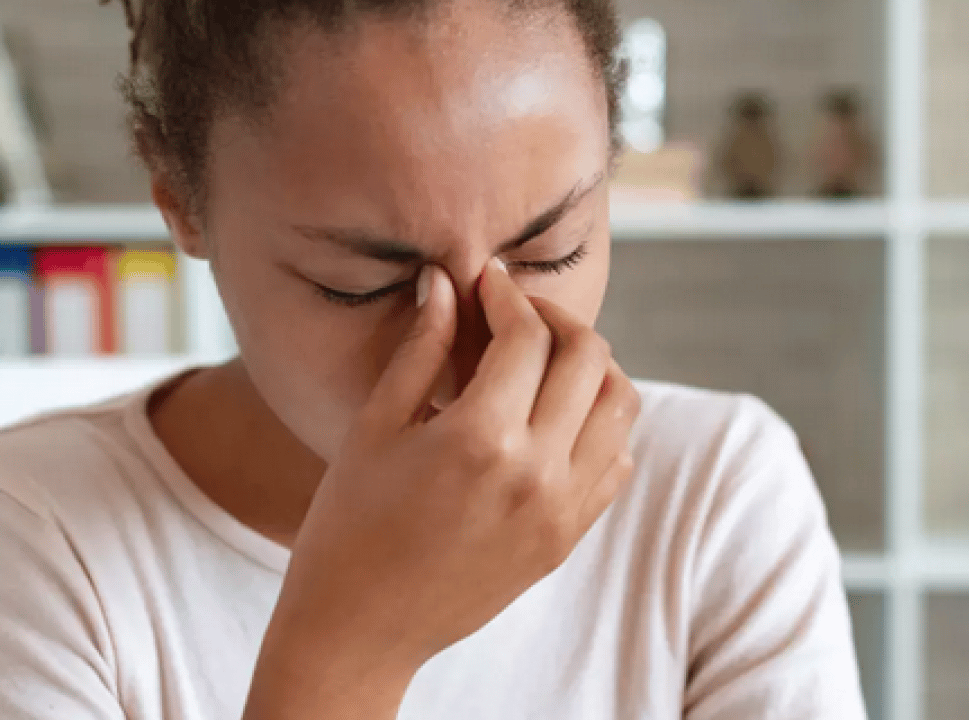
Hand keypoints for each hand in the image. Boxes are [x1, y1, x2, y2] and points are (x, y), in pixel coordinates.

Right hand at [246, 258, 639, 717]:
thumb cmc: (348, 526)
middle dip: (555, 319)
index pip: (527, 336)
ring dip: (591, 367)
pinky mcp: (567, 539)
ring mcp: (561, 511)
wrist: (360, 630)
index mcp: (481, 440)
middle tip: (516, 311)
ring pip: (620, 407)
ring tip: (544, 359)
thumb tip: (445, 282)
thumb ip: (422, 348)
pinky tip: (553, 418)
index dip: (506, 294)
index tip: (485, 282)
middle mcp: (537, 474)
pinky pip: (615, 464)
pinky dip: (599, 426)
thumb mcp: (375, 427)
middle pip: (589, 358)